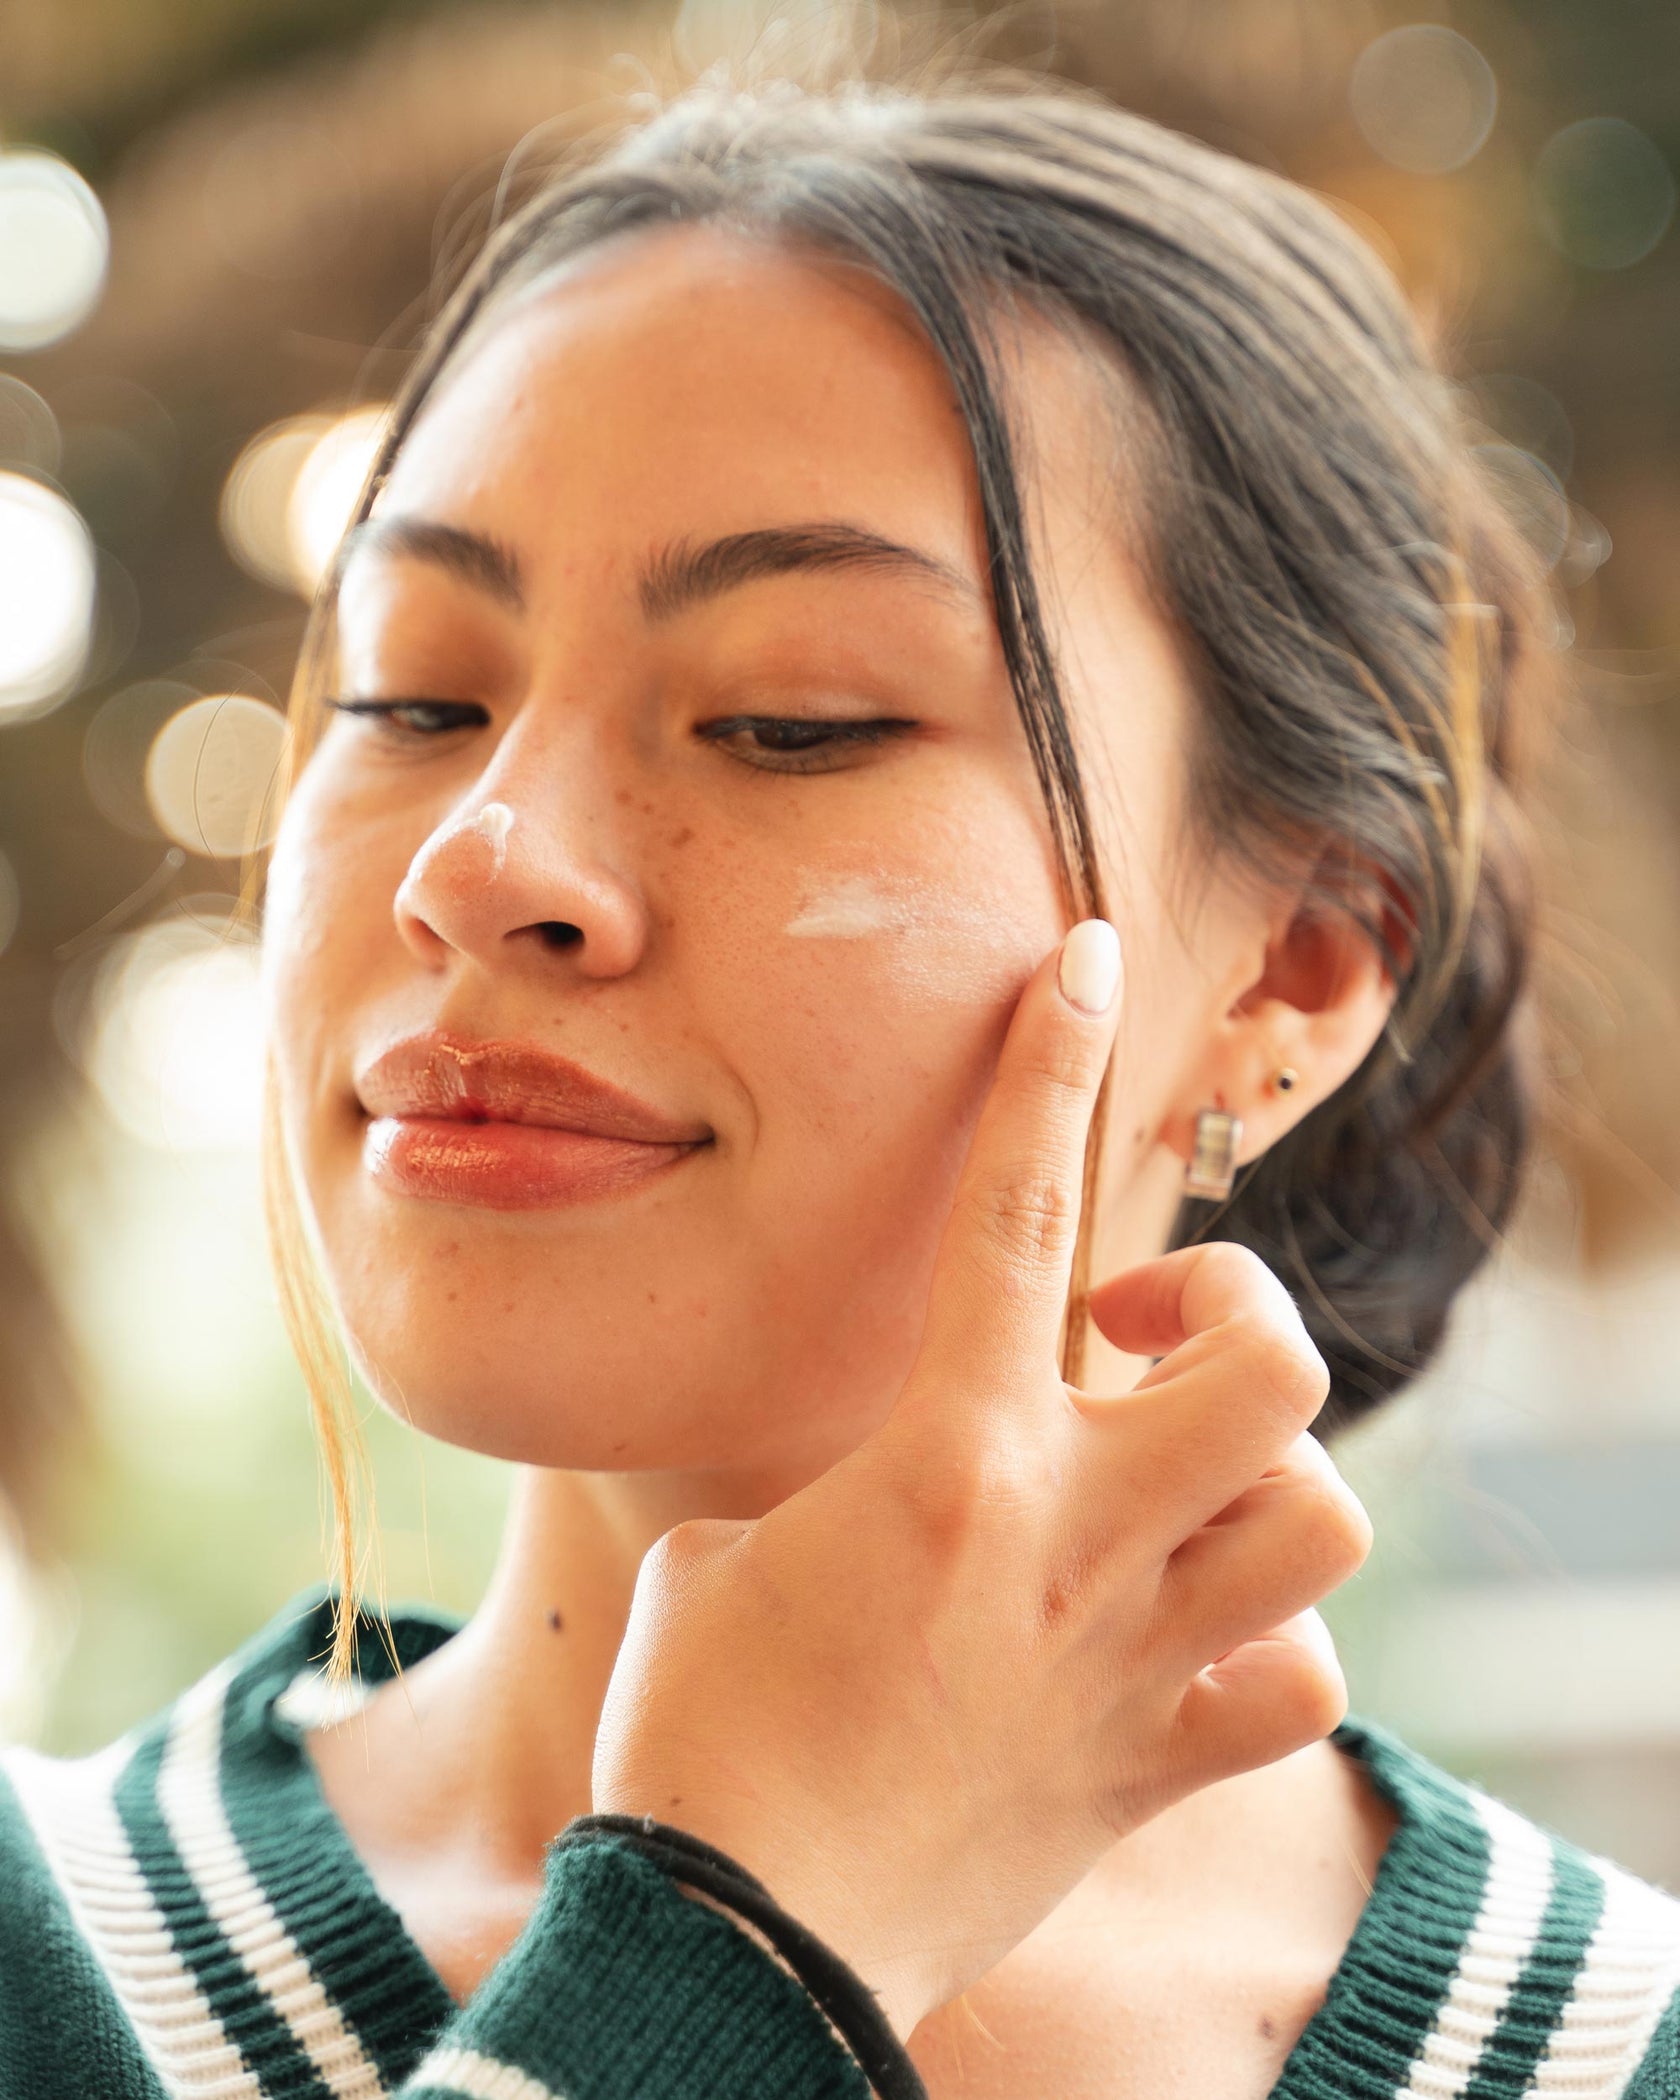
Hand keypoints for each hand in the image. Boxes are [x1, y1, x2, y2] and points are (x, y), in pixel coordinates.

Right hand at [591, 920, 1371, 2040]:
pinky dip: (1267, 1645)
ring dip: (1261, 1476)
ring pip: (1318, 1515)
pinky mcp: (1152, 1769)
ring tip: (1171, 1485)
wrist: (734, 1946)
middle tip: (1136, 1343)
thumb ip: (823, 1496)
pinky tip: (1186, 1640)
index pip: (1015, 1215)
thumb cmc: (695, 1737)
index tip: (1088, 961)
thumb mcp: (717, 1556)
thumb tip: (864, 1503)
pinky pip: (1296, 1686)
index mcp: (946, 1462)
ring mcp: (1130, 1658)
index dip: (1050, 1064)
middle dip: (1235, 1312)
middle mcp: (1068, 1542)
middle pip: (1270, 1365)